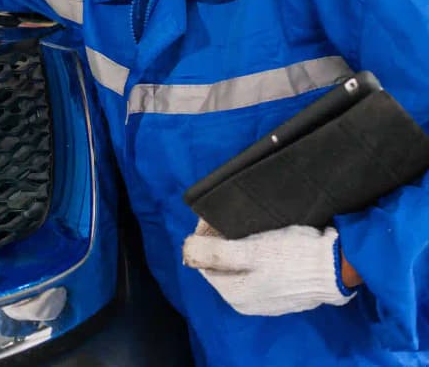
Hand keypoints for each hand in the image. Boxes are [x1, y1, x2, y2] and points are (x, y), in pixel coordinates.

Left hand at [182, 219, 355, 316]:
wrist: (336, 267)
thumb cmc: (291, 256)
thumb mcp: (249, 251)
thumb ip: (214, 253)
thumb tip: (186, 251)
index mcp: (233, 295)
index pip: (204, 261)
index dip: (205, 237)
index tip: (214, 218)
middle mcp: (245, 303)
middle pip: (220, 264)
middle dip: (219, 240)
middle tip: (229, 219)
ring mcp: (263, 299)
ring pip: (237, 266)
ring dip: (236, 246)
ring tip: (245, 227)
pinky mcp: (279, 292)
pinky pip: (255, 270)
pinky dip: (253, 254)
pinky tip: (261, 240)